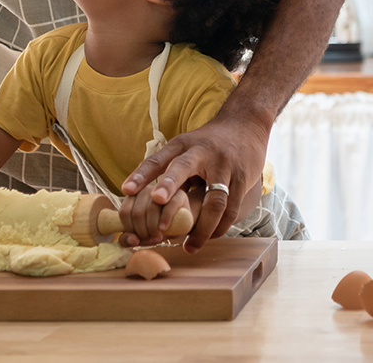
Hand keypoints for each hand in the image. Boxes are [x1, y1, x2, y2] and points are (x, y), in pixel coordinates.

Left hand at [116, 187, 194, 247]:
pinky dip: (165, 220)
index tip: (137, 237)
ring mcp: (163, 190)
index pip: (124, 212)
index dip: (129, 228)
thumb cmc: (158, 228)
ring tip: (157, 237)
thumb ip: (129, 239)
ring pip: (151, 208)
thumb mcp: (142, 235)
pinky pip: (169, 206)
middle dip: (142, 231)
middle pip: (137, 212)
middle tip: (150, 240)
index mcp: (133, 196)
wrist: (182, 223)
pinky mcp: (180, 194)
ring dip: (153, 228)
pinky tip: (164, 228)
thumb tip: (131, 240)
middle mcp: (146, 190)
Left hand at [120, 113, 268, 252]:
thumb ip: (171, 172)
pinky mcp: (243, 178)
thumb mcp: (187, 149)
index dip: (141, 175)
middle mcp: (202, 152)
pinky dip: (220, 226)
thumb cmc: (208, 143)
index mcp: (183, 145)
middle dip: (169, 185)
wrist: (245, 126)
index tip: (126, 190)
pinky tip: (210, 237)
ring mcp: (225, 165)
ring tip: (189, 247)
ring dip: (201, 227)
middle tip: (157, 203)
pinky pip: (231, 208)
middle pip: (184, 167)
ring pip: (214, 199)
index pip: (158, 159)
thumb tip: (147, 204)